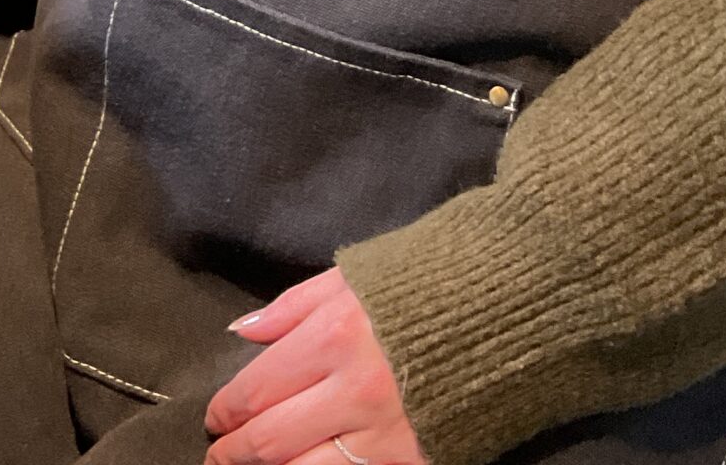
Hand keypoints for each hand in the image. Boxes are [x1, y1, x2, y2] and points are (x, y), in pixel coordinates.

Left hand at [205, 269, 427, 464]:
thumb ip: (293, 307)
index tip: (214, 418)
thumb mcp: (352, 278)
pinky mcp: (414, 460)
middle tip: (218, 455)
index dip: (228, 410)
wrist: (511, 306)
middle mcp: (353, 392)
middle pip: (273, 438)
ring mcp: (385, 434)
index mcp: (333, 337)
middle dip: (235, 452)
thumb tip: (242, 332)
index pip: (259, 389)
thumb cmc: (425, 281)